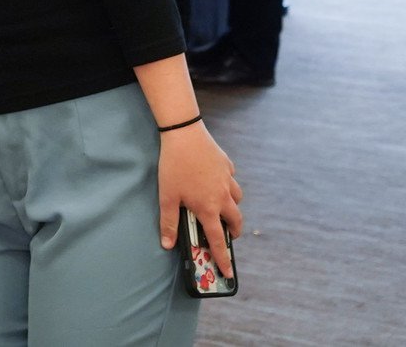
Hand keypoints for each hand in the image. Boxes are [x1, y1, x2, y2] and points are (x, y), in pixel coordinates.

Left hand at [157, 122, 243, 278]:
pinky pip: (231, 178)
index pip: (218, 240)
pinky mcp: (226, 164)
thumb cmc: (174, 166)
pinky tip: (217, 179)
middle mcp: (222, 196)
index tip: (229, 272)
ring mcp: (227, 179)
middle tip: (228, 235)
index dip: (223, 258)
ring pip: (238, 198)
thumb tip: (167, 244)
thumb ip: (168, 222)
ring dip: (233, 207)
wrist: (184, 133)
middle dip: (234, 231)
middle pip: (236, 220)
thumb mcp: (167, 197)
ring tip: (223, 207)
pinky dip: (227, 183)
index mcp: (208, 208)